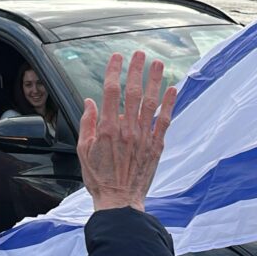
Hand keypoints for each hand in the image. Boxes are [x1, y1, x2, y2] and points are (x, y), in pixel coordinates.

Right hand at [77, 52, 176, 211]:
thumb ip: (87, 124)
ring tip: (158, 64)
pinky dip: (169, 104)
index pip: (110, 91)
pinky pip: (164, 120)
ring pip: (151, 102)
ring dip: (155, 81)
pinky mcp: (156, 145)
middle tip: (139, 54)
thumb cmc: (99, 178)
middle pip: (133, 92)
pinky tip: (172, 89)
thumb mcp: (83, 151)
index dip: (114, 71)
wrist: (119, 201)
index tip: (116, 57)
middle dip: (136, 70)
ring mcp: (144, 136)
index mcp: (107, 128)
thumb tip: (89, 102)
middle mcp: (127, 129)